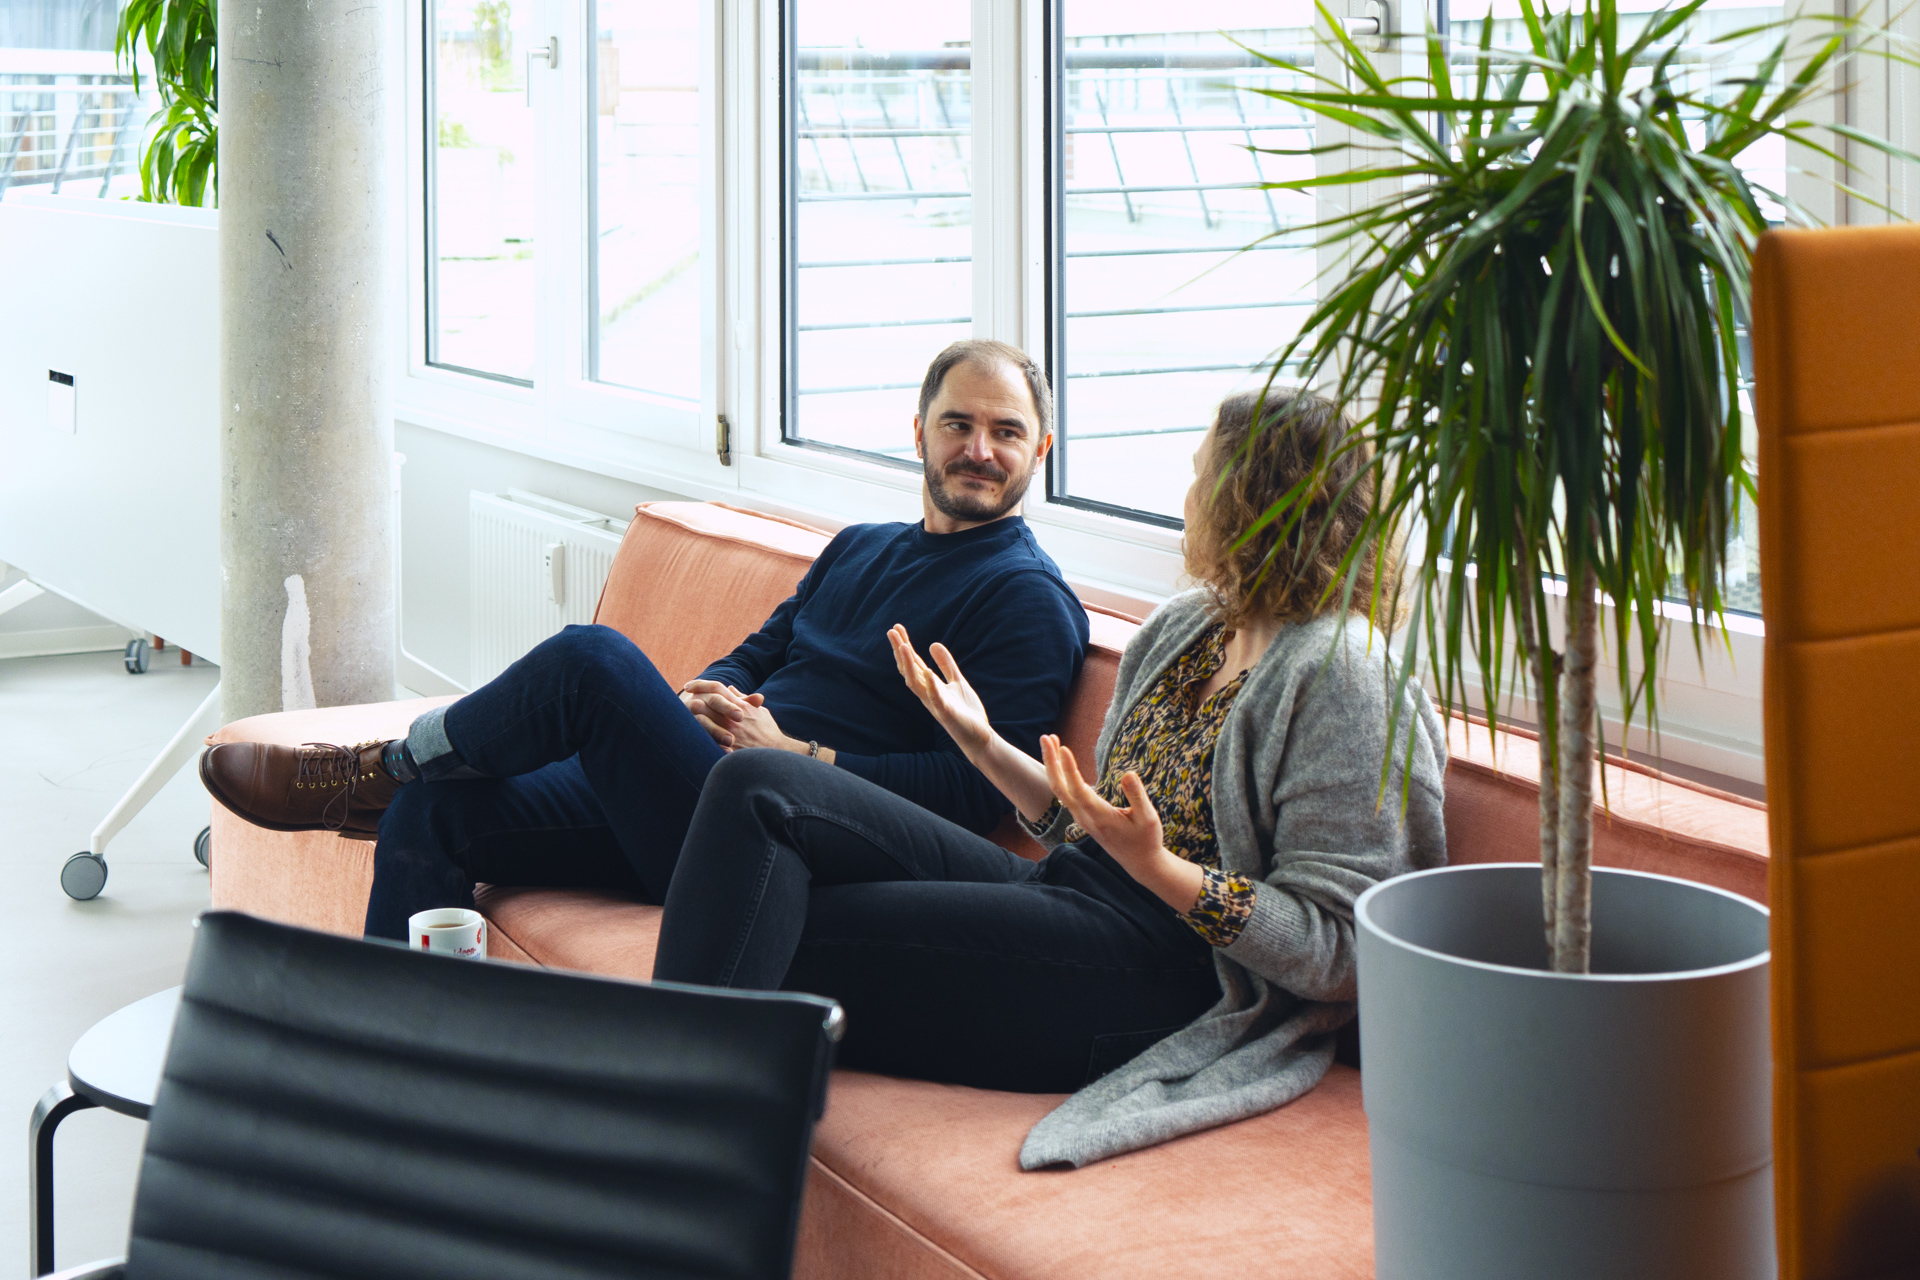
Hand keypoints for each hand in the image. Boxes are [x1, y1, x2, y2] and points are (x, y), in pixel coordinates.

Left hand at [683, 681, 798, 752]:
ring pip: (702, 720)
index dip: (700, 684)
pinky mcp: (727, 749)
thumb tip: (731, 689)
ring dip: (689, 717)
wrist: (776, 753)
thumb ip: (744, 699)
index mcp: (740, 706)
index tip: (688, 685)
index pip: (716, 688)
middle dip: (690, 700)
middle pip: (705, 702)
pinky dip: (695, 736)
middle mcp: (732, 717)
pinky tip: (684, 735)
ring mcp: (729, 733)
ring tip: (679, 716)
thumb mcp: (760, 712)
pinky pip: (706, 740)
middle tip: (679, 700)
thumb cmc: (768, 732)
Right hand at [889, 625, 991, 753]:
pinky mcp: (946, 713)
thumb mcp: (957, 681)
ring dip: (909, 665)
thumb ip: (946, 664)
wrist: (979, 736)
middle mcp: (928, 694)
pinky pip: (936, 698)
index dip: (904, 645)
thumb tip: (933, 644)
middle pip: (909, 670)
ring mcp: (935, 704)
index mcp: (929, 686)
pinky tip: (927, 671)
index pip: (913, 662)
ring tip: (903, 646)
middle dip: (900, 651)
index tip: (896, 628)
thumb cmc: (966, 712)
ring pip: (916, 683)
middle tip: (891, 631)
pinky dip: (931, 685)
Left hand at [1041, 735, 1201, 913]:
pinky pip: (1065, 793)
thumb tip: (1128, 773)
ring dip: (1052, 765)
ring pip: (1060, 790)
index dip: (1069, 769)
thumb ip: (1137, 796)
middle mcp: (1085, 817)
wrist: (1139, 862)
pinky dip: (1059, 774)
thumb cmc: (1146, 839)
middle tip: (1047, 737)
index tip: (1063, 747)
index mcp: (1100, 816)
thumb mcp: (1148, 818)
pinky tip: (1059, 760)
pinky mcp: (1083, 816)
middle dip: (1051, 762)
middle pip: (1060, 788)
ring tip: (1051, 740)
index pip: (1078, 790)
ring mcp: (1081, 817)